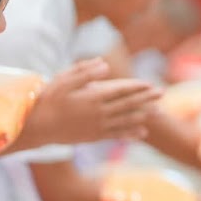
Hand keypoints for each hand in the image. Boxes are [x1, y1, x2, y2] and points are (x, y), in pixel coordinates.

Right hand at [21, 60, 159, 146]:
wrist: (37, 127)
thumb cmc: (48, 100)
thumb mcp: (63, 80)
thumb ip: (84, 71)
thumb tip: (104, 64)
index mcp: (92, 96)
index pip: (120, 90)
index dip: (136, 86)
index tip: (149, 83)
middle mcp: (99, 112)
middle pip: (128, 104)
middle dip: (146, 98)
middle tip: (162, 93)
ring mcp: (98, 126)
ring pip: (125, 120)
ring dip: (143, 115)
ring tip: (157, 111)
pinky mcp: (94, 136)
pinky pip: (117, 135)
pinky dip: (130, 133)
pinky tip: (142, 133)